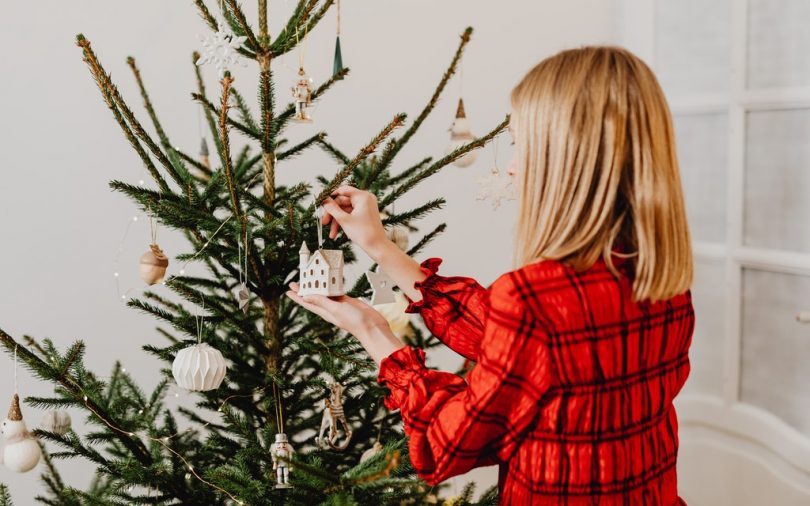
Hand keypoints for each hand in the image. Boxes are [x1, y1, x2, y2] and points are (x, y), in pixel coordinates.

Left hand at [285, 282, 404, 363]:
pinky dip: (331, 285)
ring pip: (324, 293)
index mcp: (324, 311)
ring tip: (311, 278)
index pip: (307, 303)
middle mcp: (329, 308)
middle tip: (297, 281)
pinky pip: (336, 291)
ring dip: (317, 286)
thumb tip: (306, 296)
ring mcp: (338, 305)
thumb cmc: (355, 322)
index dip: (297, 297)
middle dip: (305, 289)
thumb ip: (322, 302)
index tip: (289, 290)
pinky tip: (329, 281)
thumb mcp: (336, 309)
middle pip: (313, 296)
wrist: (372, 327)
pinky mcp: (347, 301)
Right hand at [321, 186, 388, 255]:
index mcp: (362, 196)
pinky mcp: (365, 213)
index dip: (331, 197)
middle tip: (324, 222)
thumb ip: (332, 208)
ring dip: (337, 221)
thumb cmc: (364, 233)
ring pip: (345, 210)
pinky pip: (351, 214)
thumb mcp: (344, 220)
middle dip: (333, 214)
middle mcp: (365, 199)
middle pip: (343, 202)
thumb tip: (324, 200)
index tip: (323, 203)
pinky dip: (344, 222)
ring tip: (332, 233)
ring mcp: (366, 206)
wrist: (377, 246)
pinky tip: (337, 232)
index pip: (343, 190)